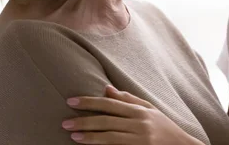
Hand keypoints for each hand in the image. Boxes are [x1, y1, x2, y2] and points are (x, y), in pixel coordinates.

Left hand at [63, 86, 200, 144]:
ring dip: (89, 137)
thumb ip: (128, 99)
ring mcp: (139, 139)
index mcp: (140, 110)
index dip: (90, 102)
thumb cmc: (164, 127)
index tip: (72, 101)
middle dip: (84, 121)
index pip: (110, 104)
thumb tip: (106, 89)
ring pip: (109, 137)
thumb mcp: (149, 109)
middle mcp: (139, 123)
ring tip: (73, 136)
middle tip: (64, 122)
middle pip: (107, 120)